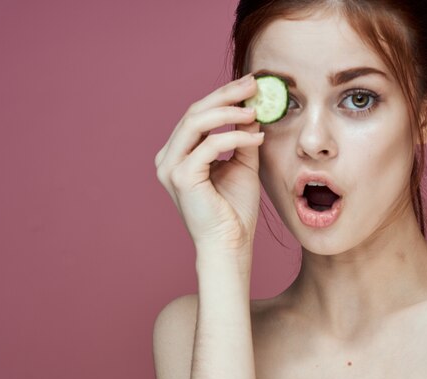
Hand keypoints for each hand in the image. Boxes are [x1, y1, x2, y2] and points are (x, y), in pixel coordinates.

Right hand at [155, 74, 263, 251]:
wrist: (230, 245)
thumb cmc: (235, 210)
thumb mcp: (241, 164)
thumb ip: (242, 137)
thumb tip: (252, 109)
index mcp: (179, 154)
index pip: (198, 115)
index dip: (223, 97)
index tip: (250, 86)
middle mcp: (169, 158)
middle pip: (194, 112)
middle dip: (226, 95)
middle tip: (253, 85)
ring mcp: (171, 167)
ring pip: (196, 122)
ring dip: (228, 111)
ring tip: (256, 110)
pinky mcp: (181, 176)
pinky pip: (209, 145)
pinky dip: (234, 136)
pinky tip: (256, 138)